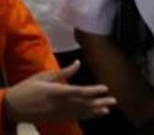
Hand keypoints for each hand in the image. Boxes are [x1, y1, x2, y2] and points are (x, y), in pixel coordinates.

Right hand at [2, 62, 116, 122]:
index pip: (78, 92)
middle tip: (114, 101)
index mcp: (56, 92)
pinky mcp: (56, 119)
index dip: (93, 91)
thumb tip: (78, 63)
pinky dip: (86, 116)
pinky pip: (74, 118)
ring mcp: (58, 113)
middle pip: (82, 104)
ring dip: (95, 111)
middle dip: (99, 102)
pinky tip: (95, 114)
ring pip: (80, 113)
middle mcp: (59, 104)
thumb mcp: (43, 77)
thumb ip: (63, 72)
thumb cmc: (27, 88)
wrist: (11, 108)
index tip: (105, 88)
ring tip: (108, 109)